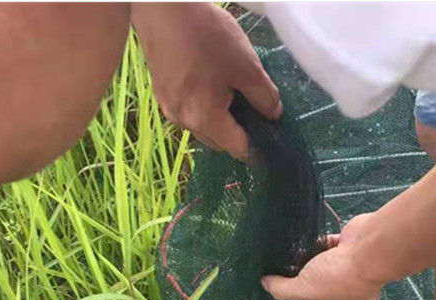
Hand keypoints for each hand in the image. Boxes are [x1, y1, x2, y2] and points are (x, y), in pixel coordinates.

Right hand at [131, 3, 280, 158]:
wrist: (162, 6)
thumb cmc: (207, 34)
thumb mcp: (246, 65)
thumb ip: (264, 96)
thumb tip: (274, 114)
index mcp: (204, 119)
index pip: (238, 149)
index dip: (257, 145)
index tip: (269, 133)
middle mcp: (183, 121)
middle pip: (219, 142)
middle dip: (237, 132)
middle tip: (253, 108)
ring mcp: (169, 108)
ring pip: (203, 127)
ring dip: (220, 119)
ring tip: (231, 91)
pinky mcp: (161, 93)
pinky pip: (189, 111)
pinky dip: (203, 106)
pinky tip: (210, 82)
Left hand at [261, 215, 387, 299]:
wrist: (369, 247)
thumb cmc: (341, 276)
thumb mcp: (306, 289)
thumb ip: (284, 290)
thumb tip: (265, 286)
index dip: (303, 295)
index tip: (287, 286)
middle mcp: (352, 288)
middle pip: (322, 282)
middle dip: (307, 274)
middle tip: (286, 268)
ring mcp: (353, 266)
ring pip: (326, 263)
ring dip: (312, 258)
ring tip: (291, 253)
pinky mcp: (351, 245)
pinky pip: (331, 245)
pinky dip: (319, 242)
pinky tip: (305, 240)